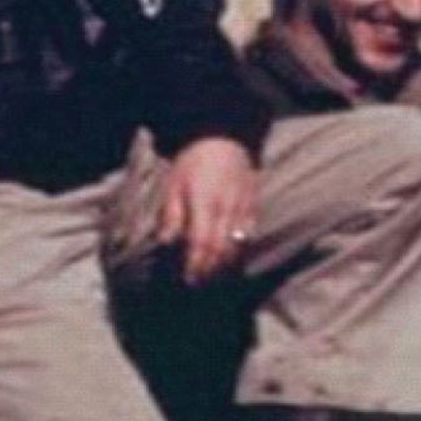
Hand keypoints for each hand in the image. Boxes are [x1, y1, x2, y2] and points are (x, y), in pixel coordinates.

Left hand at [157, 136, 259, 284]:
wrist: (223, 138)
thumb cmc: (193, 162)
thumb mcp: (174, 185)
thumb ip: (172, 216)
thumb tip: (167, 243)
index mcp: (205, 204)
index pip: (202, 243)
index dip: (195, 264)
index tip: (187, 278)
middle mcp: (226, 209)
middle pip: (220, 249)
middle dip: (209, 269)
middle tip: (197, 283)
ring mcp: (243, 208)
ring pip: (237, 245)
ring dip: (224, 265)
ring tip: (212, 276)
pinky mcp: (253, 206)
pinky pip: (249, 234)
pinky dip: (240, 250)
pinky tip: (230, 259)